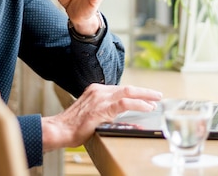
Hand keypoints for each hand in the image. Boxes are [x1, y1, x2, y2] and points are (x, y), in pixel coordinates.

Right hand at [41, 83, 162, 150]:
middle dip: (144, 91)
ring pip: (128, 92)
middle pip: (127, 88)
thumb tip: (117, 116)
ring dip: (145, 96)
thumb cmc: (72, 126)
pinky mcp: (102, 108)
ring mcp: (100, 98)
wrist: (60, 130)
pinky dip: (138, 104)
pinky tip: (146, 107)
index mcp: (96, 90)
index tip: (146, 96)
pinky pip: (125, 103)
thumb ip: (103, 110)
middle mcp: (99, 91)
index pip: (120, 89)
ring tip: (156, 101)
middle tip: (157, 95)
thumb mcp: (90, 113)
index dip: (135, 93)